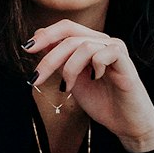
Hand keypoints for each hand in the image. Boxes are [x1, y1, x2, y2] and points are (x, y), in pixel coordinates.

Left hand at [23, 19, 153, 147]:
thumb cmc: (102, 103)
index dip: (45, 34)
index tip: (26, 48)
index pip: (66, 28)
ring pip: (83, 45)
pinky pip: (104, 53)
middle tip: (37, 78)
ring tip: (67, 87)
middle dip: (49, 57)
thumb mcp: (72, 81)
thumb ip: (59, 63)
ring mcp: (115, 49)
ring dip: (69, 68)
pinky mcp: (125, 61)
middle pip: (69, 35)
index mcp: (90, 44)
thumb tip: (37, 44)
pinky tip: (95, 79)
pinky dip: (94, 66)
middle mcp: (103, 42)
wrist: (126, 124)